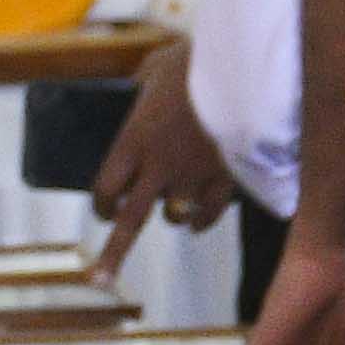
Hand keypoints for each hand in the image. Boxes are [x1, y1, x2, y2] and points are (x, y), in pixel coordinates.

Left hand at [89, 39, 237, 275]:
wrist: (245, 71)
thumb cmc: (196, 63)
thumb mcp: (158, 66)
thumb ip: (142, 82)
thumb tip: (137, 85)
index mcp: (134, 141)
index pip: (105, 186)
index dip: (101, 204)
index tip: (104, 210)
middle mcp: (159, 168)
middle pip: (130, 222)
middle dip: (113, 254)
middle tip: (99, 280)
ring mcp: (193, 178)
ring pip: (174, 218)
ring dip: (171, 218)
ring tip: (175, 210)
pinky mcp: (226, 179)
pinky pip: (209, 214)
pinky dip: (202, 221)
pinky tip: (199, 220)